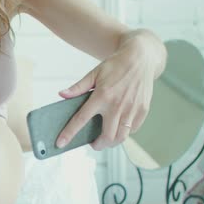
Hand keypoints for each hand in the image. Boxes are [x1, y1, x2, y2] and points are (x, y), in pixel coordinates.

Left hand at [56, 29, 165, 150]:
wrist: (141, 58)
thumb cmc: (115, 65)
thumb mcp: (94, 73)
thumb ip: (78, 87)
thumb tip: (62, 94)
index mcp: (102, 96)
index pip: (81, 119)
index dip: (69, 133)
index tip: (60, 144)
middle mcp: (117, 105)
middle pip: (107, 136)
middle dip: (98, 145)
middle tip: (93, 143)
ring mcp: (132, 109)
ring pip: (121, 137)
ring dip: (111, 143)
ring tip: (105, 139)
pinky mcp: (142, 110)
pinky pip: (132, 130)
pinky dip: (124, 133)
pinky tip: (118, 128)